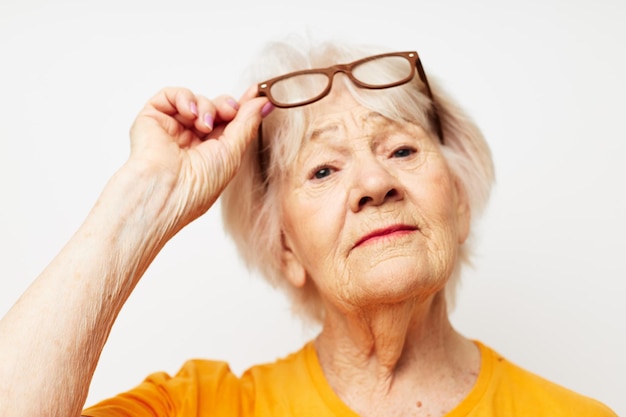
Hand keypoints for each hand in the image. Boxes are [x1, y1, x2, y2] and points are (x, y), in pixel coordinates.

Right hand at [128, 86, 271, 234]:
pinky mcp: (152, 119)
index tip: (258, 93)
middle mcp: (192, 141)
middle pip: (215, 108)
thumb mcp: (233, 153)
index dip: (244, 107)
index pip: (229, 123)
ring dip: (206, 107)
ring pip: (196, 100)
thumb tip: (264, 103)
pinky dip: (184, 98)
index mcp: (212, 153)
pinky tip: (189, 114)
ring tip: (204, 125)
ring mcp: (172, 129)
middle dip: (226, 106)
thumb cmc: (197, 186)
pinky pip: (171, 95)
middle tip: (230, 112)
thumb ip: (247, 124)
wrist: (166, 192)